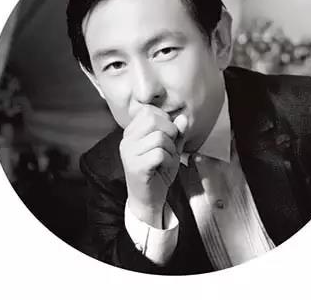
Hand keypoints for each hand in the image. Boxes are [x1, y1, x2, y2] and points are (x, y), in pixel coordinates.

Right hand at [119, 105, 187, 227]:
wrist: (148, 200)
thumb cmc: (158, 172)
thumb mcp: (171, 148)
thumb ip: (177, 133)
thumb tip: (183, 118)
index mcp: (131, 133)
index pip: (149, 111)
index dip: (165, 120)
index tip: (167, 137)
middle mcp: (127, 140)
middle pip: (154, 119)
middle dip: (170, 132)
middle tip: (169, 148)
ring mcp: (129, 153)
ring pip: (159, 137)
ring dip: (170, 149)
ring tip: (166, 160)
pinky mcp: (136, 166)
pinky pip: (159, 154)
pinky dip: (168, 161)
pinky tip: (163, 168)